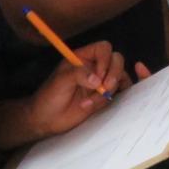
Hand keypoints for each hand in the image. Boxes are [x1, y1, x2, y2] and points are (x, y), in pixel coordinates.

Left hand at [0, 42, 144, 148]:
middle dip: (114, 74)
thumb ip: (78, 75)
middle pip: (117, 60)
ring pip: (120, 77)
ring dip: (111, 90)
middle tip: (104, 88)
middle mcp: (95, 67)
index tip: (98, 76)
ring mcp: (102, 82)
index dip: (105, 59)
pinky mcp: (105, 97)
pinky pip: (120, 92)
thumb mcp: (60, 81)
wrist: (47, 120)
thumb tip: (97, 80)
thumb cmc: (50, 96)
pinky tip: (99, 106)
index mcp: (83, 58)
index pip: (103, 48)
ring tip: (92, 103)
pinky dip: (116, 98)